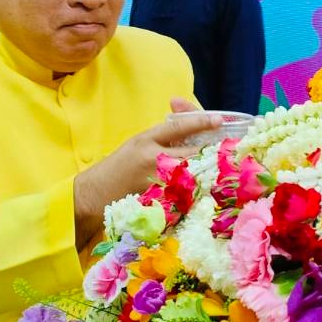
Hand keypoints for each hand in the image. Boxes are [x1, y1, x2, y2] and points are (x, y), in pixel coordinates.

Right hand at [73, 100, 220, 246]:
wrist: (94, 195)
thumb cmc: (118, 168)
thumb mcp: (137, 143)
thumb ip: (163, 135)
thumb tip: (194, 123)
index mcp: (145, 140)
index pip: (179, 127)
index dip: (201, 122)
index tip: (218, 120)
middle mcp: (152, 159)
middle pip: (193, 152)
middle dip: (212, 151)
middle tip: (227, 150)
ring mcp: (157, 181)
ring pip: (194, 173)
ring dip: (208, 170)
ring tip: (220, 169)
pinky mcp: (160, 201)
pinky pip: (186, 193)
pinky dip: (197, 189)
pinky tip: (205, 188)